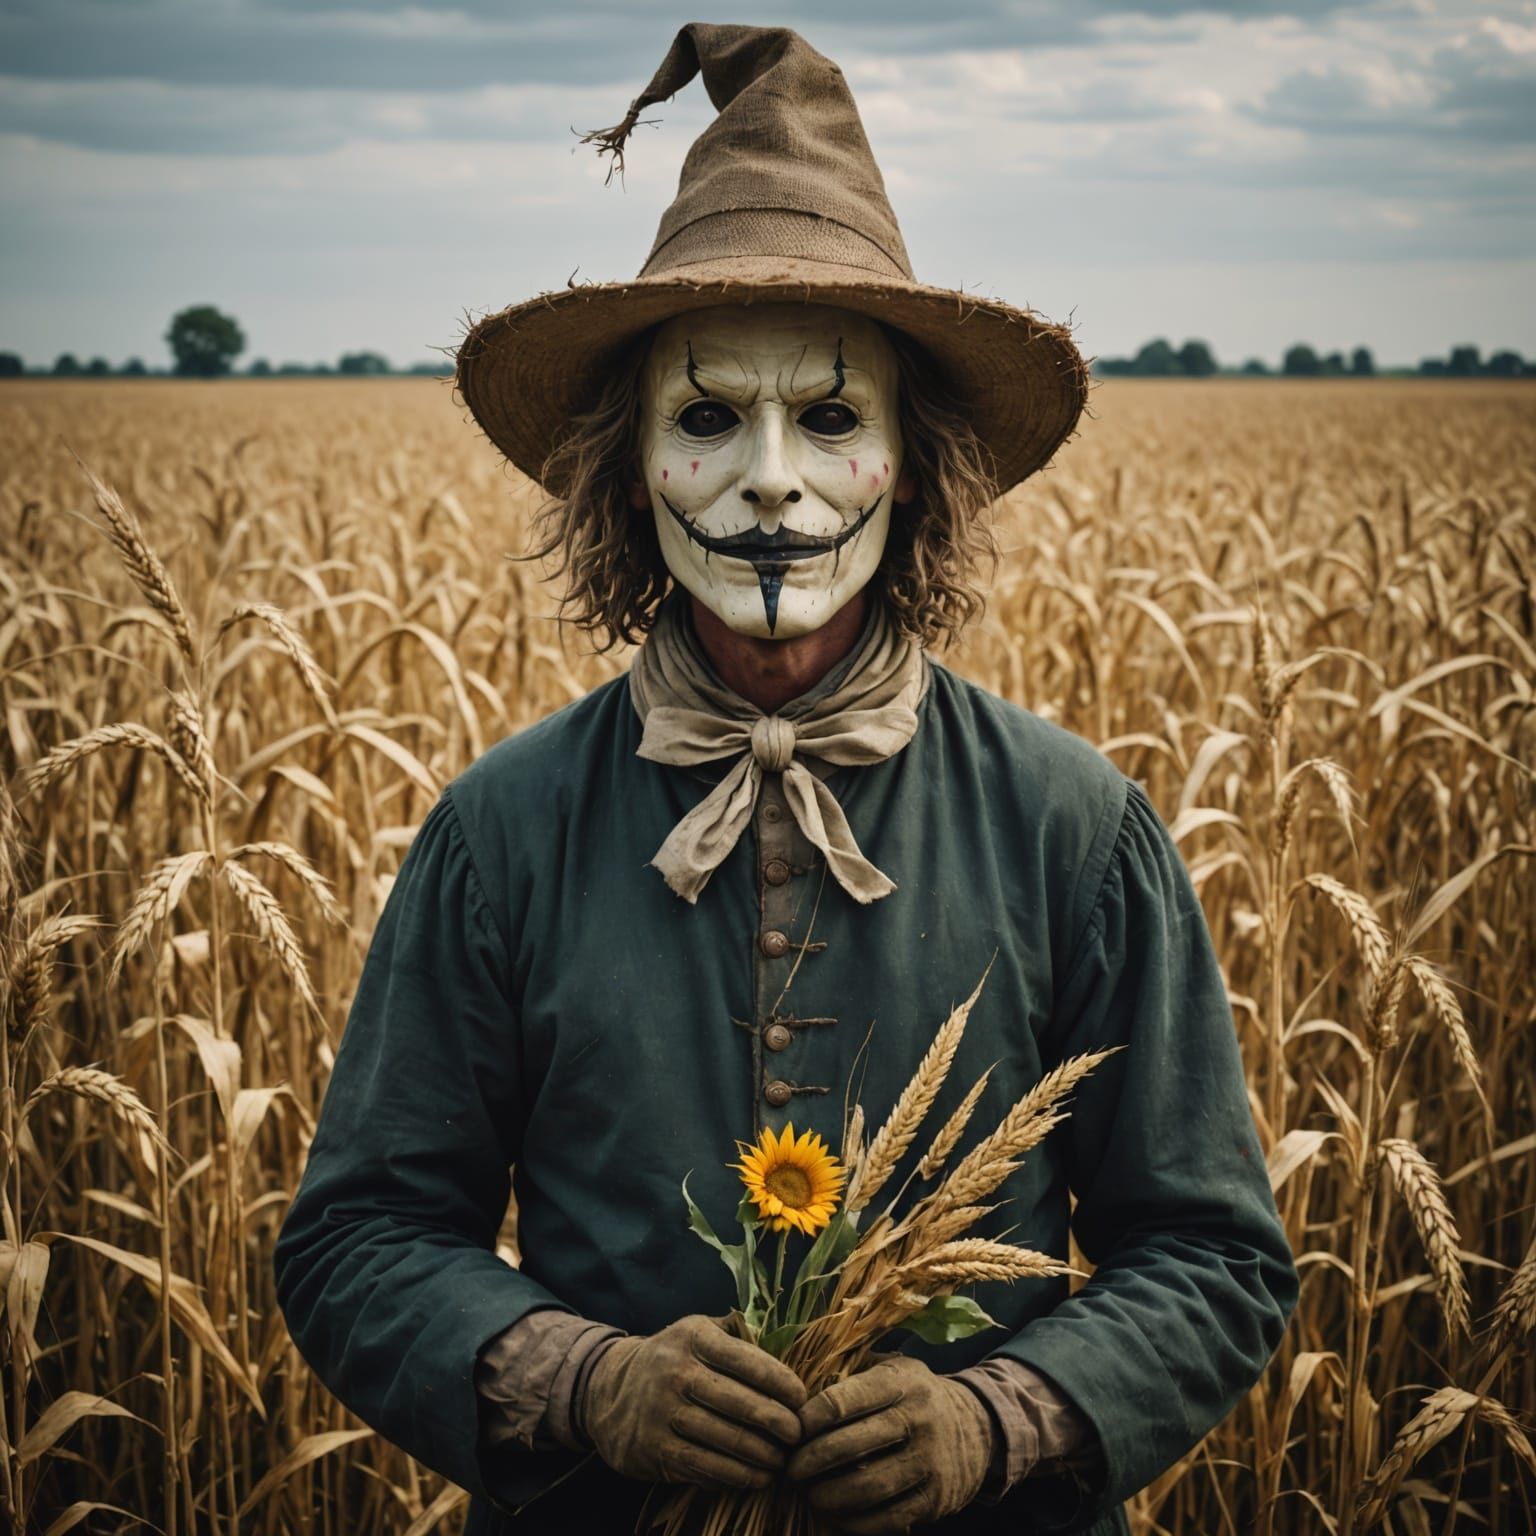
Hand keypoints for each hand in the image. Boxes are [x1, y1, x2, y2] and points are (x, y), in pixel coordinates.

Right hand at [578, 1314, 806, 1489]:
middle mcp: (676, 1372)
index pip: (748, 1360)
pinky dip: (737, 1476)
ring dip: (763, 1455)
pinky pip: (705, 1467)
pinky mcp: (655, 1449)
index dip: (781, 1382)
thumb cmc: (671, 1359)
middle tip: (799, 1435)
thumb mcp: (696, 1332)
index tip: (801, 1398)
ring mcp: (663, 1412)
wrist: (609, 1391)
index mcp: (693, 1338)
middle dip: (779, 1423)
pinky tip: (757, 1477)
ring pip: (727, 1440)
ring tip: (783, 1459)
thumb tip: (787, 1345)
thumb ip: (736, 1335)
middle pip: (742, 1404)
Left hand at [787, 1355, 995, 1532]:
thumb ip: (851, 1373)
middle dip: (809, 1460)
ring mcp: (929, 1461)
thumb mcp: (892, 1368)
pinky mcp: (935, 1499)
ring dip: (827, 1495)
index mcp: (901, 1382)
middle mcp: (918, 1419)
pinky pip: (885, 1518)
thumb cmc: (915, 1395)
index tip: (790, 1429)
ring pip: (865, 1486)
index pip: (841, 1401)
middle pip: (849, 1446)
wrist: (978, 1428)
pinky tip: (834, 1513)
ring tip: (808, 1492)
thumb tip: (797, 1387)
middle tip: (789, 1468)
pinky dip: (853, 1521)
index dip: (807, 1418)